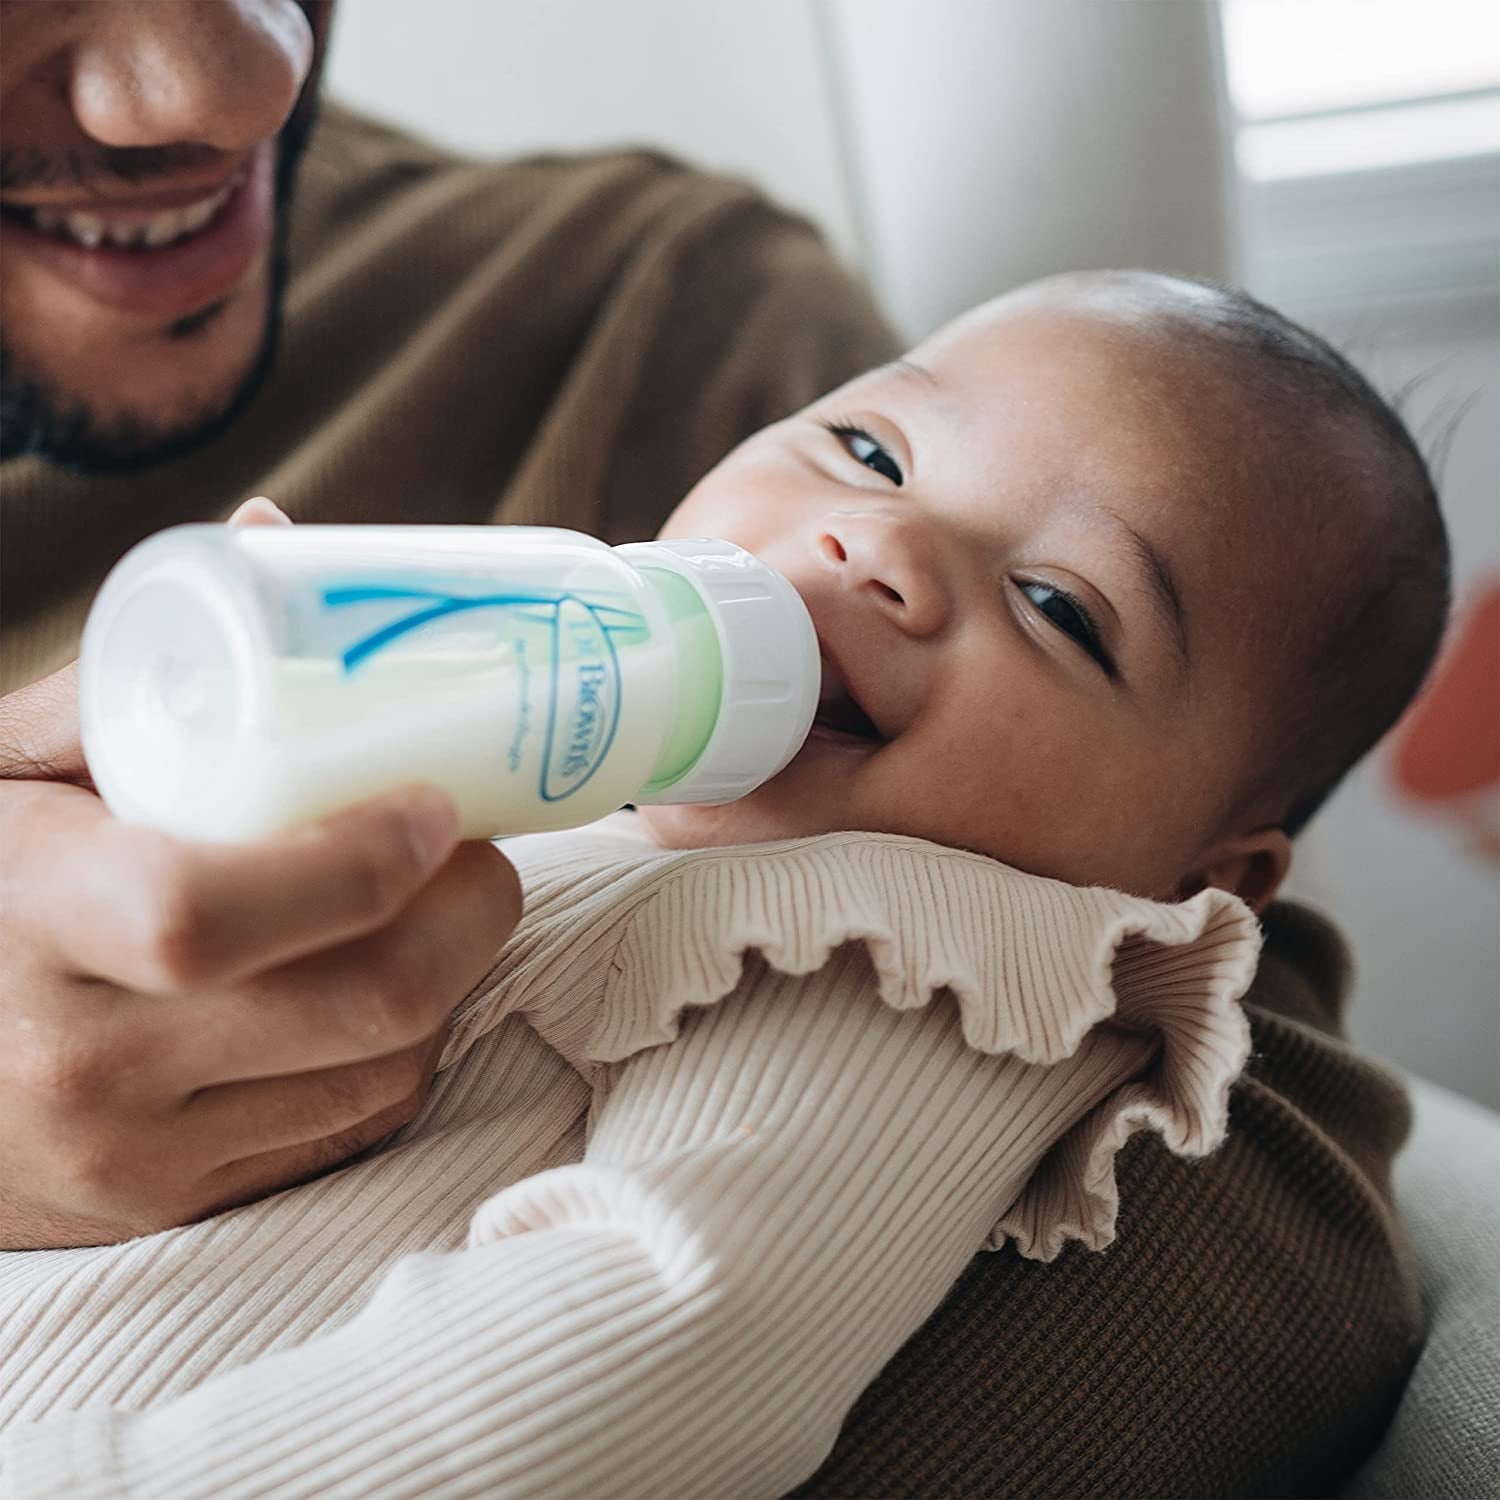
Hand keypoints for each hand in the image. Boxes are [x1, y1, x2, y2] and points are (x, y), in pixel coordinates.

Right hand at [0, 500, 521, 1248]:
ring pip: (386, 1067)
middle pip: (361, 1001)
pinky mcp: (177, 1205)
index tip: (435, 802)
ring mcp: (134, 1154)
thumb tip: (273, 536)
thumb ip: (132, 671)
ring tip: (433, 908)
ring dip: (451, 977)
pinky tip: (377, 990)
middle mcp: (80, 1062)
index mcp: (27, 918)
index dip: (359, 857)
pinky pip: (356, 1126)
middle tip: (480, 851)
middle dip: (471, 914)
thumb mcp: (10, 770)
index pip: (213, 912)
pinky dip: (404, 1048)